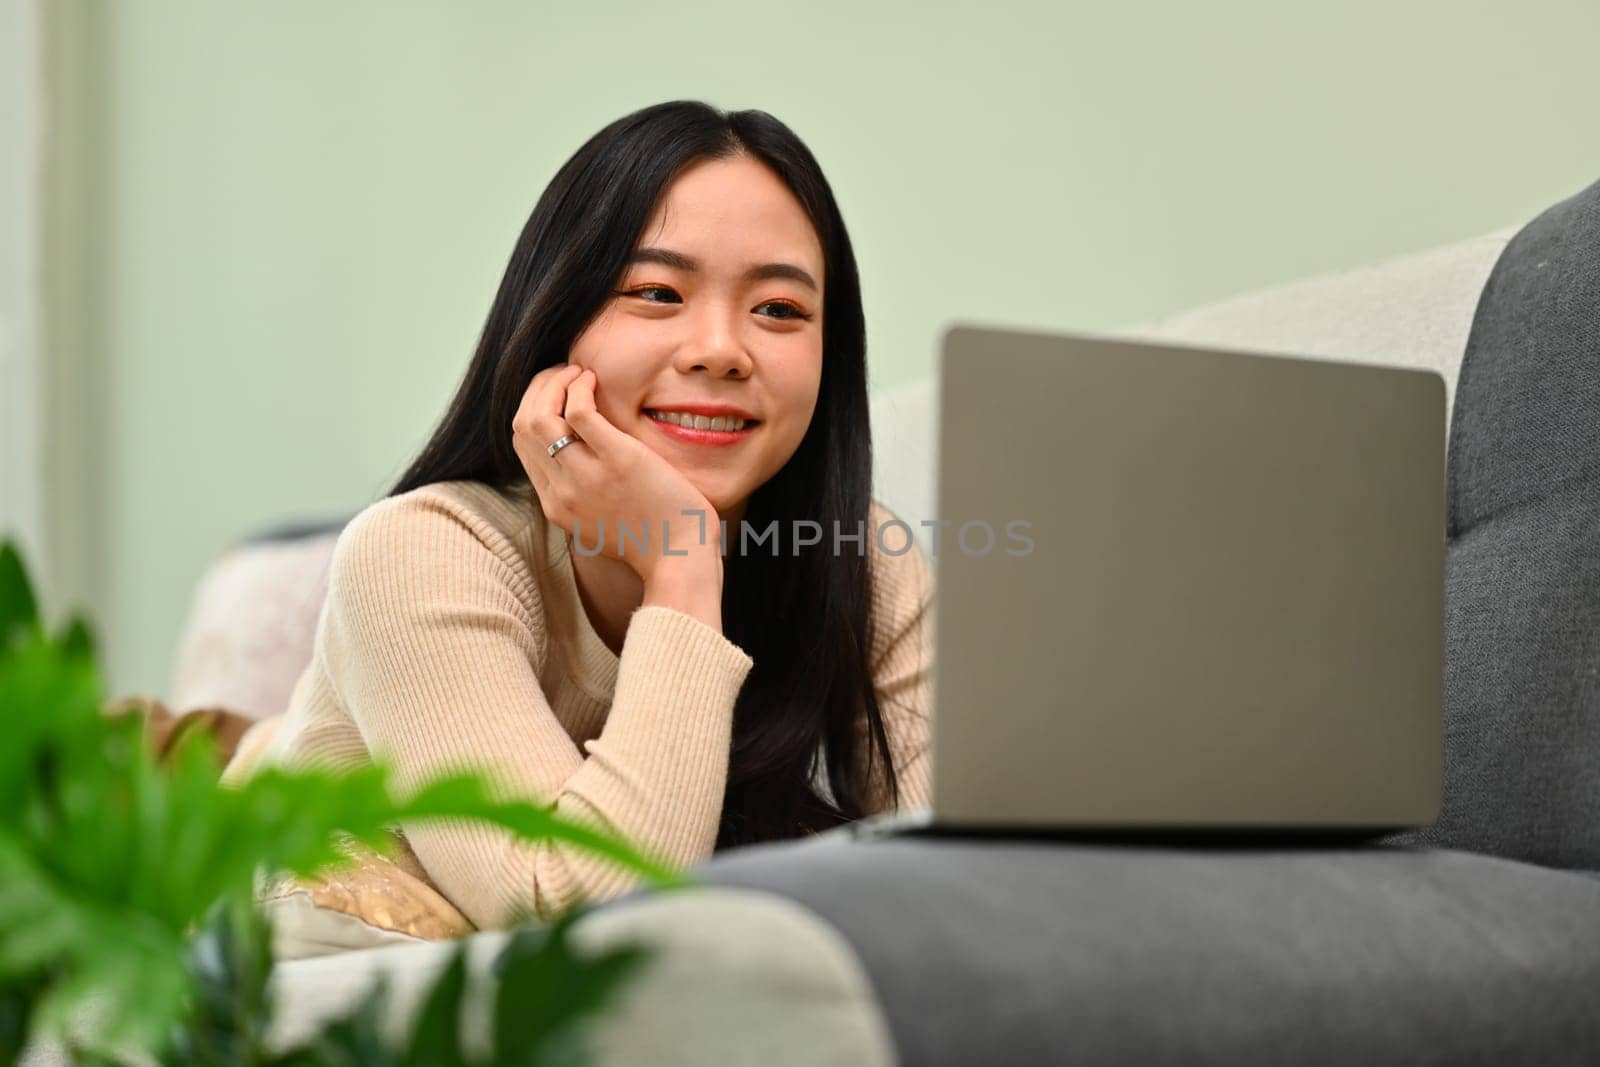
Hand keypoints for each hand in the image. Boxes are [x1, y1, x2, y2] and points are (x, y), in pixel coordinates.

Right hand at [511, 364, 721, 583]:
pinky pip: (579, 411)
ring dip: (555, 383)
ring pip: (541, 416)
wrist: (680, 558)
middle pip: (524, 426)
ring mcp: (586, 476)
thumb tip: (576, 457)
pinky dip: (580, 387)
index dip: (532, 409)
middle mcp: (561, 492)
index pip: (523, 445)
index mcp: (555, 506)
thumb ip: (580, 495)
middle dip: (538, 390)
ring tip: (578, 373)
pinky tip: (593, 381)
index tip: (554, 394)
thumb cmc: (652, 538)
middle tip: (563, 374)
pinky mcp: (618, 460)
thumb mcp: (599, 523)